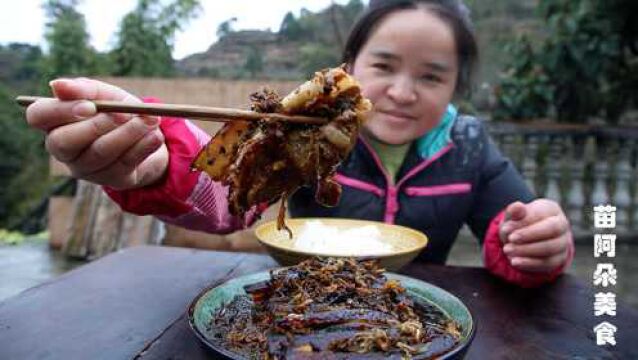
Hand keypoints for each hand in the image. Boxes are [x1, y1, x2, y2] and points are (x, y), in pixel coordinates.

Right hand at [26, 78, 168, 189]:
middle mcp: (63, 148)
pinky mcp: (111, 179)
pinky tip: (155, 136)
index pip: (38, 116)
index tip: (90, 106)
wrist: (147, 134)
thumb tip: (57, 85)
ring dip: (128, 134)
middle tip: (125, 113)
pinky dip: (142, 147)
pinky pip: (123, 164)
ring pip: (99, 153)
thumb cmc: (117, 110)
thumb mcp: (106, 94)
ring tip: (150, 120)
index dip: (60, 111)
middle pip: (65, 142)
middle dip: (97, 126)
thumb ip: (85, 89)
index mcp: (54, 122)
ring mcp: (85, 168)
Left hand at [499, 199, 570, 272]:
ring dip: (526, 250)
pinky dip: (529, 263)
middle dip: (529, 235)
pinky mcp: (559, 259)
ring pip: (550, 248)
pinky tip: (515, 261)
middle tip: (510, 239)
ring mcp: (563, 243)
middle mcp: (562, 224)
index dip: (523, 222)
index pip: (541, 214)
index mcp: (551, 209)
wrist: (522, 240)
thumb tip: (517, 206)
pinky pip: (548, 263)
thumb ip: (514, 212)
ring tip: (507, 250)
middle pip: (552, 229)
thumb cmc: (517, 224)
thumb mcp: (512, 217)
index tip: (506, 229)